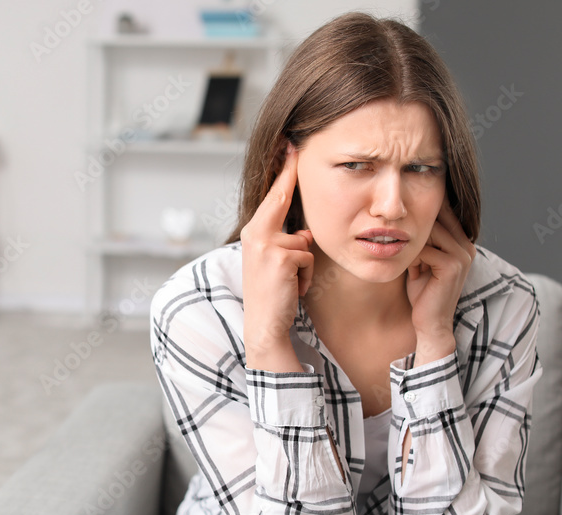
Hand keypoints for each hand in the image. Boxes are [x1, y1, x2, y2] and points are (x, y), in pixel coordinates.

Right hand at [240, 143, 313, 371]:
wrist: (264, 326)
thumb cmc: (273, 296)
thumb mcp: (276, 263)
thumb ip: (287, 242)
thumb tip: (305, 233)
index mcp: (253, 233)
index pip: (272, 196)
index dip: (283, 170)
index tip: (290, 146)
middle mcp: (255, 233)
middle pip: (281, 198)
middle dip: (289, 174)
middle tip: (293, 143)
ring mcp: (266, 244)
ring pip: (305, 241)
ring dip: (305, 265)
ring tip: (289, 283)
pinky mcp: (281, 257)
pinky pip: (308, 258)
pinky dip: (306, 277)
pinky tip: (292, 290)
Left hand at [405, 199, 475, 362]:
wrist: (430, 323)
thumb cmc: (424, 295)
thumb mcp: (423, 264)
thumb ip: (422, 244)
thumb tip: (405, 221)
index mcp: (463, 244)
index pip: (446, 213)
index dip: (425, 211)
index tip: (405, 212)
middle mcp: (467, 246)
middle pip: (438, 218)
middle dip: (416, 227)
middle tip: (400, 238)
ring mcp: (462, 255)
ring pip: (431, 231)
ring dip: (413, 243)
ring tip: (407, 258)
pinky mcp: (452, 266)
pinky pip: (425, 249)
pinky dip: (412, 257)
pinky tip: (410, 269)